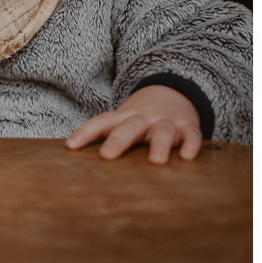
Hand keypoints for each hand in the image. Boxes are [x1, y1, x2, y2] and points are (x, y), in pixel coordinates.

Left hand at [66, 84, 202, 163]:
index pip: (102, 122)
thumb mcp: (123, 123)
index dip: (86, 132)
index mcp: (124, 118)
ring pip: (162, 131)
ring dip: (158, 144)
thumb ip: (106, 140)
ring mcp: (167, 122)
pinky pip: (191, 135)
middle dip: (119, 140)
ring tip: (155, 161)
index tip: (70, 146)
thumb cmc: (141, 119)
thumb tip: (74, 170)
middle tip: (107, 156)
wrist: (175, 92)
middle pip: (130, 126)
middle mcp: (144, 118)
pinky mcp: (188, 127)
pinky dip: (191, 144)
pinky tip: (187, 156)